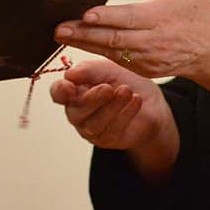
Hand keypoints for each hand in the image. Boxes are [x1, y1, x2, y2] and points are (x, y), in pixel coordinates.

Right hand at [48, 59, 178, 182]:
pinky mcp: (108, 140)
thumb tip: (69, 74)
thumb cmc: (123, 80)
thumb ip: (87, 70)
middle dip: (92, 100)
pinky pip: (112, 131)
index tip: (70, 87)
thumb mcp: (107, 69)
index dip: (60, 91)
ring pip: (94, 125)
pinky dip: (125, 115)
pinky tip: (136, 100)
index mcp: (73, 92)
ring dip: (112, 107)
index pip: (58, 93)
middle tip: (108, 87)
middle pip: (75, 113)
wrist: (151, 98)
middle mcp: (78, 113)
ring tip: (127, 91)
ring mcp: (91, 129)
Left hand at [54, 0, 209, 96]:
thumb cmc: (200, 16)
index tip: (86, 12)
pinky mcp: (141, 68)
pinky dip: (95, 52)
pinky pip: (114, 59)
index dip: (105, 16)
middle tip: (58, 27)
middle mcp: (149, 41)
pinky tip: (77, 43)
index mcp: (159, 18)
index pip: (127, 18)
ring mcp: (144, 58)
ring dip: (83, 43)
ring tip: (60, 34)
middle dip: (83, 32)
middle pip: (111, 37)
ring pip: (109, 50)